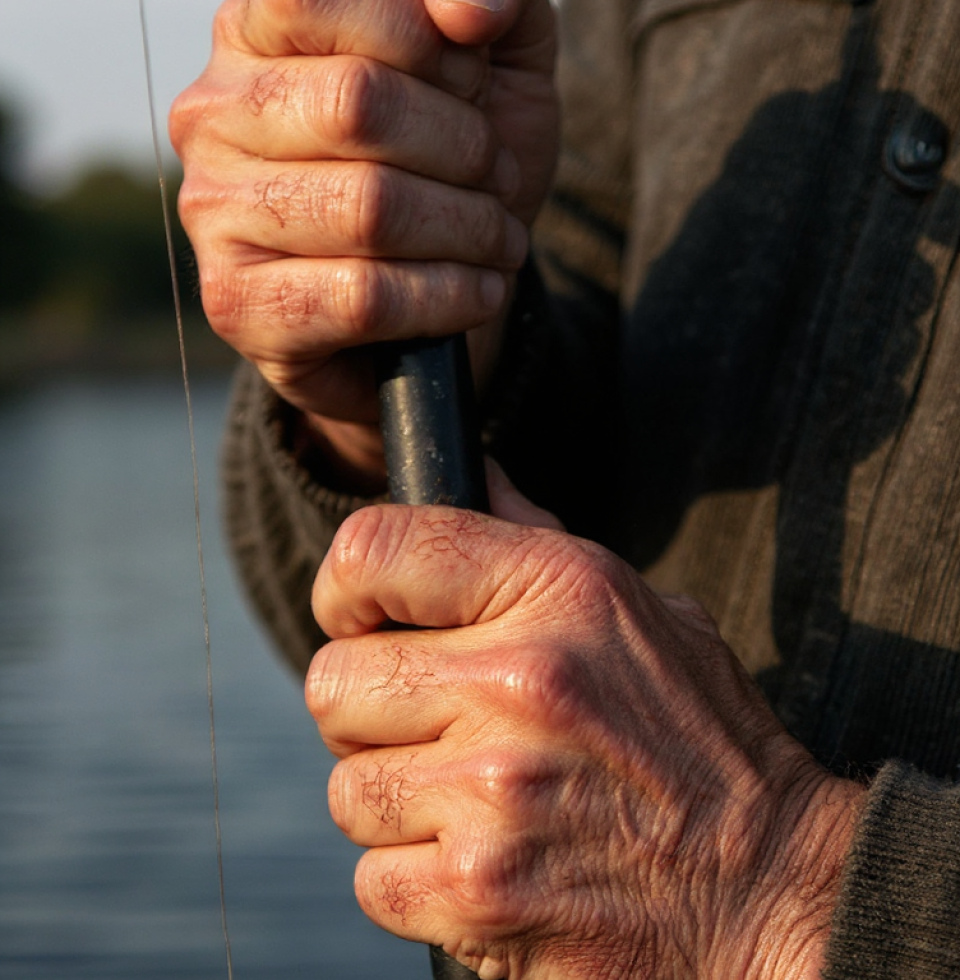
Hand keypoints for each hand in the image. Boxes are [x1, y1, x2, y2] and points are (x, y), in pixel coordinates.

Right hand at [170, 0, 558, 480]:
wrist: (428, 302)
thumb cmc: (450, 171)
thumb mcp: (494, 69)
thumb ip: (497, 1)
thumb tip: (472, 10)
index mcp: (254, 35)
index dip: (427, 43)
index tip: (474, 85)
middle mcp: (213, 116)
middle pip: (357, 104)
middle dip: (462, 146)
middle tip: (499, 177)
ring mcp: (212, 215)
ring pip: (368, 209)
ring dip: (468, 229)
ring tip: (497, 239)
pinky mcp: (238, 307)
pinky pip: (364, 298)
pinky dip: (448, 296)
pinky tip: (479, 292)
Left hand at [306, 502, 864, 979]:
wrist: (775, 886)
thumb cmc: (702, 741)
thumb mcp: (640, 610)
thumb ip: (537, 538)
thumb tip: (476, 470)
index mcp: (556, 590)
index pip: (374, 550)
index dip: (344, 588)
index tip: (358, 620)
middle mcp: (517, 681)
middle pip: (334, 682)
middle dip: (367, 711)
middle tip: (428, 730)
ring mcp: (493, 792)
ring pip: (348, 789)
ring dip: (395, 802)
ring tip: (471, 804)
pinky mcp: (479, 895)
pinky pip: (374, 880)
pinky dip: (414, 882)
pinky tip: (482, 867)